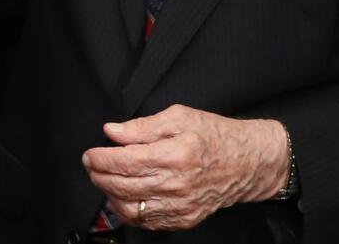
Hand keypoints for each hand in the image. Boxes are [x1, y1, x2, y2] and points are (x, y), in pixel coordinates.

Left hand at [81, 105, 289, 230]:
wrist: (248, 162)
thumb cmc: (214, 136)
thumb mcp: (179, 117)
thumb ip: (142, 126)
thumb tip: (112, 132)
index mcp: (175, 155)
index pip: (125, 161)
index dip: (101, 159)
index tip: (90, 154)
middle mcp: (178, 184)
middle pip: (123, 186)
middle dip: (99, 176)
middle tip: (91, 165)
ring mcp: (181, 205)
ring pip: (132, 208)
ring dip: (109, 195)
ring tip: (103, 180)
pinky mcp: (185, 219)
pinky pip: (148, 222)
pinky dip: (128, 212)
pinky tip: (121, 198)